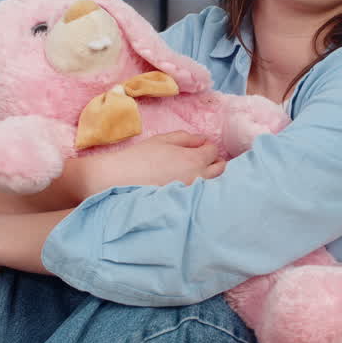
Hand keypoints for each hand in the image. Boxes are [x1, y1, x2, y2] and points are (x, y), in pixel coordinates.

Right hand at [76, 131, 226, 197]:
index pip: (214, 152)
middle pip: (220, 169)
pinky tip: (187, 186)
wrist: (120, 180)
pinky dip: (199, 190)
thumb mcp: (163, 140)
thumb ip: (187, 138)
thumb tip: (203, 140)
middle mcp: (198, 178)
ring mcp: (192, 193)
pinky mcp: (183, 204)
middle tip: (202, 159)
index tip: (199, 147)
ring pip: (213, 184)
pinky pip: (199, 196)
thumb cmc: (140, 157)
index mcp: (195, 160)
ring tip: (197, 173)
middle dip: (215, 162)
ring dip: (210, 176)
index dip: (207, 146)